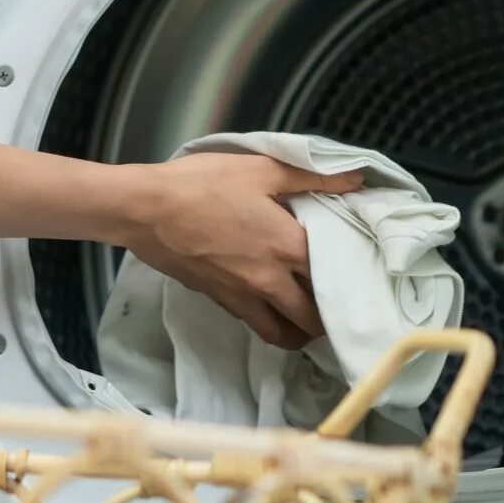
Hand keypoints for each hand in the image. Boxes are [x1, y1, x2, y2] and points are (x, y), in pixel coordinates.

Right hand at [126, 153, 364, 348]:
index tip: (359, 274)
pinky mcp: (217, 299)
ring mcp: (241, 295)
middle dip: (327, 318)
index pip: (335, 276)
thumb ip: (311, 176)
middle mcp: (269, 280)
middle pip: (311, 319)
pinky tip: (264, 301)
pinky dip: (266, 319)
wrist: (144, 209)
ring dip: (298, 331)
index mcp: (287, 246)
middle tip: (334, 302)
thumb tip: (356, 180)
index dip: (350, 278)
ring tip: (303, 316)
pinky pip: (252, 321)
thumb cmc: (202, 184)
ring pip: (281, 333)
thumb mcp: (259, 169)